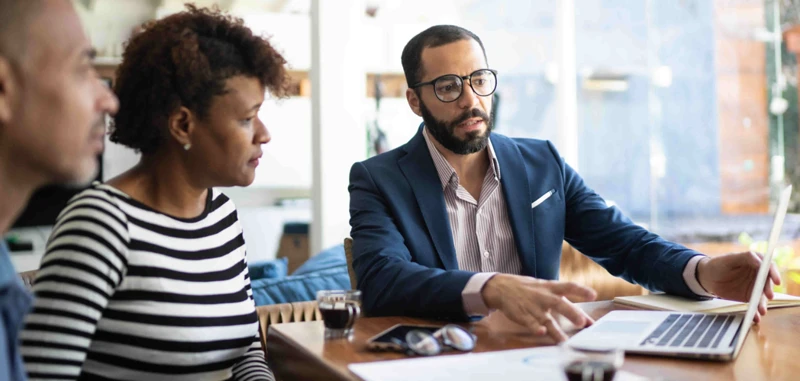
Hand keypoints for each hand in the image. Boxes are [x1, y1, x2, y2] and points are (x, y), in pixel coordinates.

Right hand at [481, 274, 596, 342]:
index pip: (568, 286)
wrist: (502, 287)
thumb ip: (567, 304)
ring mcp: (533, 307)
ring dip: (555, 330)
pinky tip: (541, 332)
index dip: (581, 290)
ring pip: (546, 319)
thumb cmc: (530, 290)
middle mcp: (543, 297)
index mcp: (551, 288)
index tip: (593, 294)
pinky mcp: (523, 315)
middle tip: (581, 322)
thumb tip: (587, 320)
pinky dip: (536, 328)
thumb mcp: (547, 290)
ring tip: (564, 340)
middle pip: (559, 304)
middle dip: (570, 312)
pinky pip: (530, 323)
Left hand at [696, 252, 781, 322]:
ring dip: (763, 304)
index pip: (769, 267)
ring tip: (761, 310)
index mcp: (756, 262)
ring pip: (762, 296)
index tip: (776, 281)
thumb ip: (746, 258)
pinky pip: (755, 305)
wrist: (707, 277)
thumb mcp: (730, 259)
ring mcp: (755, 288)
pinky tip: (755, 317)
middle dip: (769, 290)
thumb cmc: (719, 264)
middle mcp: (759, 276)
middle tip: (769, 296)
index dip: (774, 273)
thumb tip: (760, 261)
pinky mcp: (749, 298)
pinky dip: (756, 312)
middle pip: (767, 283)